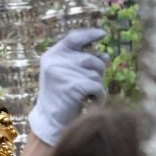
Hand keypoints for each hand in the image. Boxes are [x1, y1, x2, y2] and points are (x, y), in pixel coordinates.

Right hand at [28, 28, 106, 145]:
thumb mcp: (68, 75)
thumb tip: (105, 56)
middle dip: (98, 71)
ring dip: (98, 86)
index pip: (73, 38)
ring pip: (96, 73)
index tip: (102, 34)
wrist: (50, 121)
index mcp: (51, 55)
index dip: (89, 34)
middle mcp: (55, 61)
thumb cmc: (61, 97)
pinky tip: (92, 102)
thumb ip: (82, 63)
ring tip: (87, 96)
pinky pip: (97, 86)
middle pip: (90, 58)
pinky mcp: (72, 87)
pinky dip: (99, 96)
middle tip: (90, 85)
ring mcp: (62, 73)